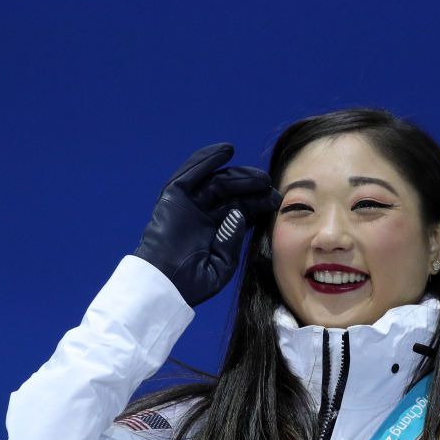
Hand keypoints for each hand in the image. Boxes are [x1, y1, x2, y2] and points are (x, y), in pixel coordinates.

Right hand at [134, 143, 279, 306]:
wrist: (163, 288)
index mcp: (214, 231)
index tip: (276, 200)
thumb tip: (239, 214)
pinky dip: (206, 160)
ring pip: (215, 181)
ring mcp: (187, 206)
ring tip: (257, 174)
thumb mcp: (222, 266)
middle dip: (251, 186)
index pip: (240, 209)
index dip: (258, 202)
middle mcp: (201, 215)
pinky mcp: (173, 199)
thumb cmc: (190, 284)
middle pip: (230, 192)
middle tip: (269, 184)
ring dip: (237, 173)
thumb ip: (232, 242)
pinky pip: (190, 174)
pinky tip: (226, 151)